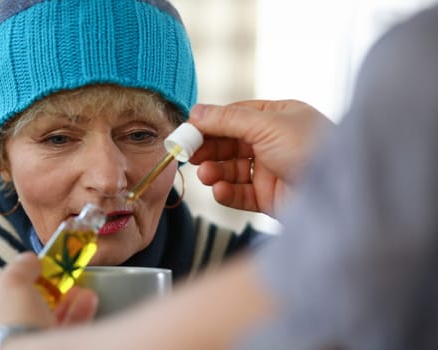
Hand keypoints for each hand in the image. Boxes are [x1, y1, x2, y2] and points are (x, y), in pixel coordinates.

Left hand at [0, 252, 97, 349]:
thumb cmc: (8, 320)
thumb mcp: (10, 281)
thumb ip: (20, 267)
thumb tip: (29, 259)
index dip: (11, 289)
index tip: (32, 277)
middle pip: (20, 317)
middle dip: (44, 297)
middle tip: (58, 283)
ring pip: (42, 327)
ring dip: (65, 307)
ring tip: (79, 290)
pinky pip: (60, 335)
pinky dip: (75, 318)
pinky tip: (87, 301)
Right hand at [188, 100, 333, 216]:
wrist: (342, 195)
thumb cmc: (313, 149)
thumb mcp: (267, 125)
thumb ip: (228, 119)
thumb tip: (195, 111)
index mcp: (277, 117)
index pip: (234, 117)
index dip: (209, 124)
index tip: (186, 132)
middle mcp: (274, 142)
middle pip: (229, 144)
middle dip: (209, 150)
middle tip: (189, 156)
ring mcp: (272, 170)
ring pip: (232, 170)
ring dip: (215, 172)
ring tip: (206, 175)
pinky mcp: (270, 197)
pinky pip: (240, 194)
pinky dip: (227, 193)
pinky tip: (220, 191)